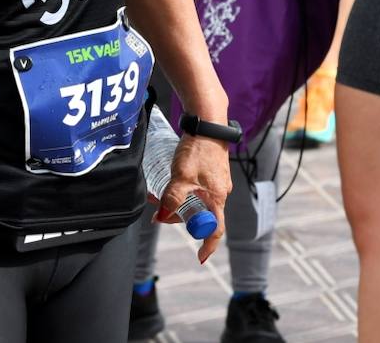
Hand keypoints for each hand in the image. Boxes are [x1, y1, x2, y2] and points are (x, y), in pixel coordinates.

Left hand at [157, 133, 231, 262]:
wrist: (207, 122)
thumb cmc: (198, 148)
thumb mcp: (181, 176)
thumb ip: (173, 197)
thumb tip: (162, 215)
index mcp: (217, 197)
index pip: (216, 229)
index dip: (208, 244)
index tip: (200, 257)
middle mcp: (220, 192)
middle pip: (201, 215)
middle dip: (180, 217)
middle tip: (161, 213)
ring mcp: (215, 181)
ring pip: (196, 200)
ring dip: (178, 201)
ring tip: (159, 193)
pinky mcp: (209, 171)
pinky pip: (196, 188)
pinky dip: (183, 189)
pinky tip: (169, 180)